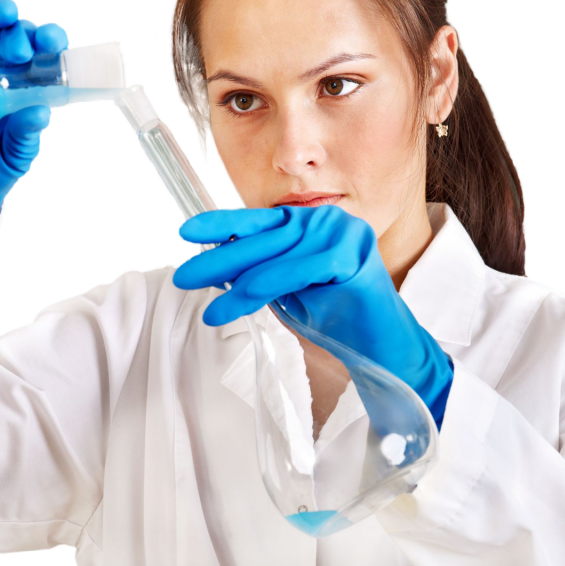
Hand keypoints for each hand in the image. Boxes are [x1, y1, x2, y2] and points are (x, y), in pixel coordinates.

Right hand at [0, 0, 69, 271]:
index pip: (48, 57)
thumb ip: (24, 137)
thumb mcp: (12, 159)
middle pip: (21, 34)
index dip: (51, 43)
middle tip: (17, 45)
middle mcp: (10, 71)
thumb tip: (39, 113)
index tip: (49, 42)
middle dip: (23, 29)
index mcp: (32, 90)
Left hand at [173, 204, 453, 429]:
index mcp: (309, 221)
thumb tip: (213, 265)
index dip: (221, 225)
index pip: (258, 220)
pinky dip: (264, 287)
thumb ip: (259, 270)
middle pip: (263, 238)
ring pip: (275, 257)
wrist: (381, 346)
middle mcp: (326, 219)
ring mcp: (342, 232)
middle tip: (184, 277)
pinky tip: (236, 304)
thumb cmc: (334, 316)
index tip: (185, 234)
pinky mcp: (352, 254)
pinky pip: (297, 271)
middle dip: (219, 260)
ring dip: (237, 286)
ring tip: (212, 311)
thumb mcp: (288, 289)